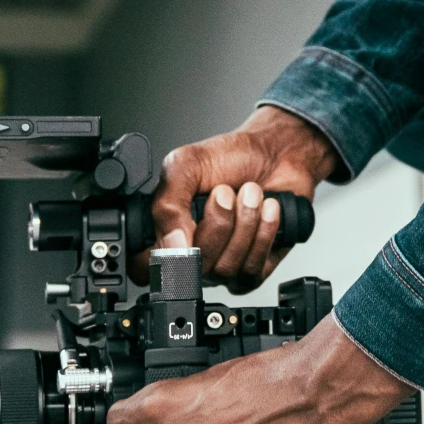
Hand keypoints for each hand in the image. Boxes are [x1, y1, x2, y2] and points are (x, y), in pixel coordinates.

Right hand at [144, 106, 342, 292]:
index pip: (147, 267)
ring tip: (251, 194)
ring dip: (245, 223)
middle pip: (193, 269)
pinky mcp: (254, 267)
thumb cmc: (232, 158)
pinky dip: (264, 234)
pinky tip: (268, 209)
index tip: (186, 225)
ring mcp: (222, 263)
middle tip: (226, 192)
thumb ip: (167, 205)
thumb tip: (172, 246)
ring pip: (225, 270)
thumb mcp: (186, 166)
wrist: (276, 153)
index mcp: (167, 228)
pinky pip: (253, 271)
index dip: (164, 255)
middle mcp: (192, 252)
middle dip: (218, 224)